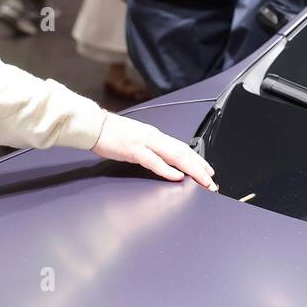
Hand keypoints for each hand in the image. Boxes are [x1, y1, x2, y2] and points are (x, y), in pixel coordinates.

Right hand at [92, 113, 216, 189]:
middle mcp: (154, 137)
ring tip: (203, 180)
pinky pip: (154, 160)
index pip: (182, 148)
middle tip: (212, 181)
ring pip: (174, 155)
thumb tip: (165, 162)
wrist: (94, 125)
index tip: (208, 171)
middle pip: (183, 152)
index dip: (198, 160)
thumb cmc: (112, 134)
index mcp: (155, 136)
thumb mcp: (137, 142)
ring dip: (191, 169)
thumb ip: (151, 151)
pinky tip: (177, 176)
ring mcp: (144, 142)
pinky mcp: (133, 149)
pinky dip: (167, 169)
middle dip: (200, 168)